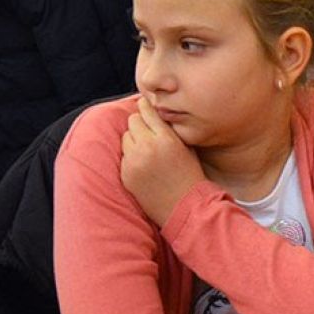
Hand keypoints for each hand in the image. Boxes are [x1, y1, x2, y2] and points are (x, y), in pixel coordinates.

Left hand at [119, 98, 206, 225]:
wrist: (184, 206)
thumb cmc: (190, 176)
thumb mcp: (187, 148)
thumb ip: (170, 130)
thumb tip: (155, 114)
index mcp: (166, 139)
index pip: (147, 111)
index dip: (146, 107)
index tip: (145, 107)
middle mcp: (147, 147)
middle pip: (132, 121)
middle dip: (140, 125)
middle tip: (149, 133)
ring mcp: (134, 162)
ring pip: (125, 137)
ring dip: (134, 140)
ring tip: (147, 152)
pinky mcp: (126, 174)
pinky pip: (123, 156)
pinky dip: (131, 157)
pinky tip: (144, 166)